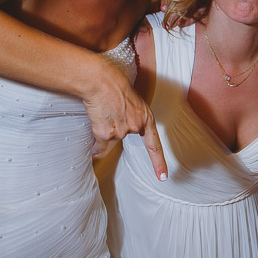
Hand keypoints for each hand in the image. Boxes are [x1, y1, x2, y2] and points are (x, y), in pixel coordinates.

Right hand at [81, 58, 166, 179]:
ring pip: (109, 141)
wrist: (101, 81)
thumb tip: (122, 128)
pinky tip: (95, 123)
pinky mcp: (106, 134)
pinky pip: (98, 145)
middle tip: (109, 112)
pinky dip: (95, 140)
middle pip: (122, 139)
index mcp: (146, 118)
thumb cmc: (115, 85)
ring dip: (103, 131)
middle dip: (114, 129)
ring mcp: (122, 132)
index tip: (163, 177)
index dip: (159, 162)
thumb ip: (132, 116)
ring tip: (101, 113)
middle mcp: (136, 127)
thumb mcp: (133, 101)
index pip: (154, 145)